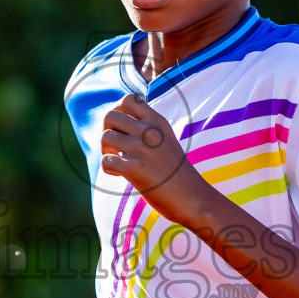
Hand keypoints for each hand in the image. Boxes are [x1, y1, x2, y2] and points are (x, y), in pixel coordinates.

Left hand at [99, 94, 208, 222]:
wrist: (194, 198)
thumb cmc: (177, 172)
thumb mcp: (166, 140)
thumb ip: (147, 128)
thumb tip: (118, 124)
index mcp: (157, 121)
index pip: (128, 99)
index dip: (118, 111)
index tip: (123, 129)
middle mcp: (149, 130)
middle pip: (109, 116)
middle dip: (107, 131)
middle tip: (115, 147)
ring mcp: (142, 148)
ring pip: (104, 137)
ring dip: (105, 151)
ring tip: (118, 161)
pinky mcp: (135, 168)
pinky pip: (106, 161)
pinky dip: (108, 169)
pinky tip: (120, 175)